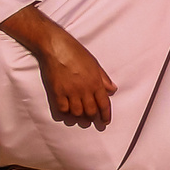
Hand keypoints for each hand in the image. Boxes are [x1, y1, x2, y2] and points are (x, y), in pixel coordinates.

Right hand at [0, 4, 115, 125]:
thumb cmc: (76, 52)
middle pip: (90, 111)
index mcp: (95, 81)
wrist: (56, 47)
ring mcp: (70, 92)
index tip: (105, 122)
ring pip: (77, 113)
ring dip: (80, 118)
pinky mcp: (57, 93)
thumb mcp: (94, 63)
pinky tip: (68, 113)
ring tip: (81, 118)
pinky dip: (66, 114)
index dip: (105, 115)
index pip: (103, 103)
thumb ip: (103, 78)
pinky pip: (62, 110)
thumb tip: (112, 89)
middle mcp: (84, 89)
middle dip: (93, 118)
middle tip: (93, 121)